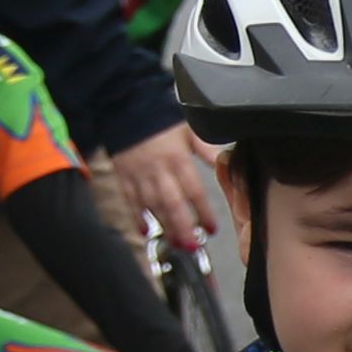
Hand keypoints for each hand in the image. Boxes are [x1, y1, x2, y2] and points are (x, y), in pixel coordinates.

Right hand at [101, 125, 226, 252]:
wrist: (125, 105)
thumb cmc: (161, 118)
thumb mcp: (189, 129)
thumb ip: (207, 149)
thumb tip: (227, 160)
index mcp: (177, 159)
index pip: (194, 191)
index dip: (204, 212)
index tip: (211, 228)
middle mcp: (158, 170)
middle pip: (172, 204)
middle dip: (183, 228)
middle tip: (194, 246)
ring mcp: (139, 175)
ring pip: (152, 206)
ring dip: (164, 227)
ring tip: (176, 244)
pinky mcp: (124, 176)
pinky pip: (130, 201)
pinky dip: (137, 217)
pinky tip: (145, 231)